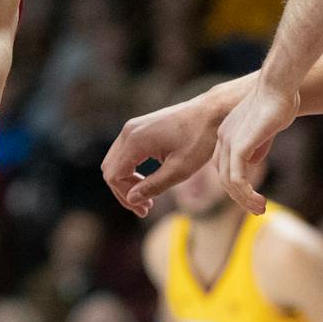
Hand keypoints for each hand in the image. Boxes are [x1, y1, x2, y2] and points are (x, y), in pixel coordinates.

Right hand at [101, 91, 225, 216]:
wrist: (213, 111)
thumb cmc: (200, 138)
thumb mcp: (180, 169)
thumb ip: (154, 186)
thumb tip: (132, 199)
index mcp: (135, 141)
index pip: (114, 175)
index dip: (125, 196)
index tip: (144, 210)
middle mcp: (128, 132)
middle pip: (110, 169)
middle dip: (123, 191)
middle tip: (144, 208)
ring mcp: (132, 128)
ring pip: (115, 161)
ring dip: (126, 181)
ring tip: (147, 197)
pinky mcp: (138, 128)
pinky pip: (124, 153)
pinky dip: (130, 170)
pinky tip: (146, 180)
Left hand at [214, 80, 298, 214]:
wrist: (279, 88)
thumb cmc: (278, 103)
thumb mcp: (265, 129)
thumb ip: (257, 146)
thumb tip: (252, 162)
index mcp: (226, 134)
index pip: (224, 167)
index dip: (236, 185)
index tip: (253, 197)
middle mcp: (223, 139)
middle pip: (224, 177)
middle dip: (240, 197)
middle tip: (258, 209)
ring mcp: (228, 142)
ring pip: (229, 182)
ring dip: (245, 199)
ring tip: (261, 209)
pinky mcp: (239, 146)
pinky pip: (237, 178)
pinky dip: (247, 194)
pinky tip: (260, 201)